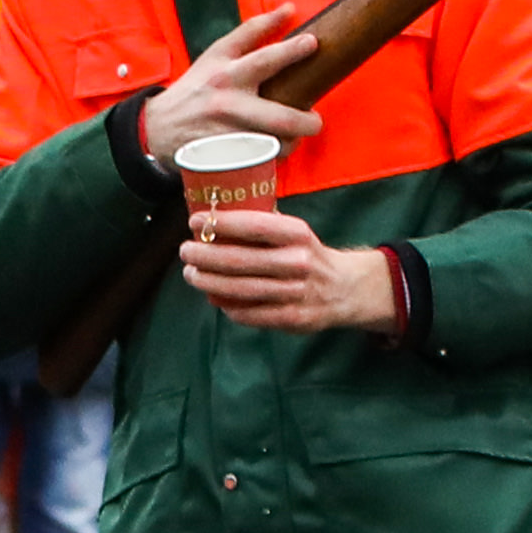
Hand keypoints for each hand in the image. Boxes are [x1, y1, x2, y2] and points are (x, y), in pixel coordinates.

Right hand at [137, 0, 327, 171]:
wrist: (157, 128)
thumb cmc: (195, 88)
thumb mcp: (216, 54)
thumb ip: (253, 31)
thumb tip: (290, 9)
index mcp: (227, 73)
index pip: (264, 59)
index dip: (291, 51)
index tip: (312, 43)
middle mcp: (227, 103)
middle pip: (279, 116)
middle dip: (305, 121)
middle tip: (314, 121)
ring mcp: (225, 134)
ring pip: (274, 144)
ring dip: (291, 142)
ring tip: (293, 136)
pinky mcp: (223, 159)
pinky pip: (259, 162)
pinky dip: (272, 157)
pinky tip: (273, 150)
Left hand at [178, 208, 402, 333]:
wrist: (345, 289)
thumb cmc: (307, 254)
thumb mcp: (295, 232)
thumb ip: (263, 225)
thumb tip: (214, 214)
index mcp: (298, 234)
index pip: (253, 225)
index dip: (220, 223)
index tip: (194, 221)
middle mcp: (298, 262)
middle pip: (240, 260)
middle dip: (205, 256)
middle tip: (186, 252)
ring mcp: (296, 292)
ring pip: (241, 289)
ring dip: (209, 282)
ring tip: (191, 274)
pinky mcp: (292, 318)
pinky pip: (251, 314)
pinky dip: (228, 306)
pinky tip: (215, 297)